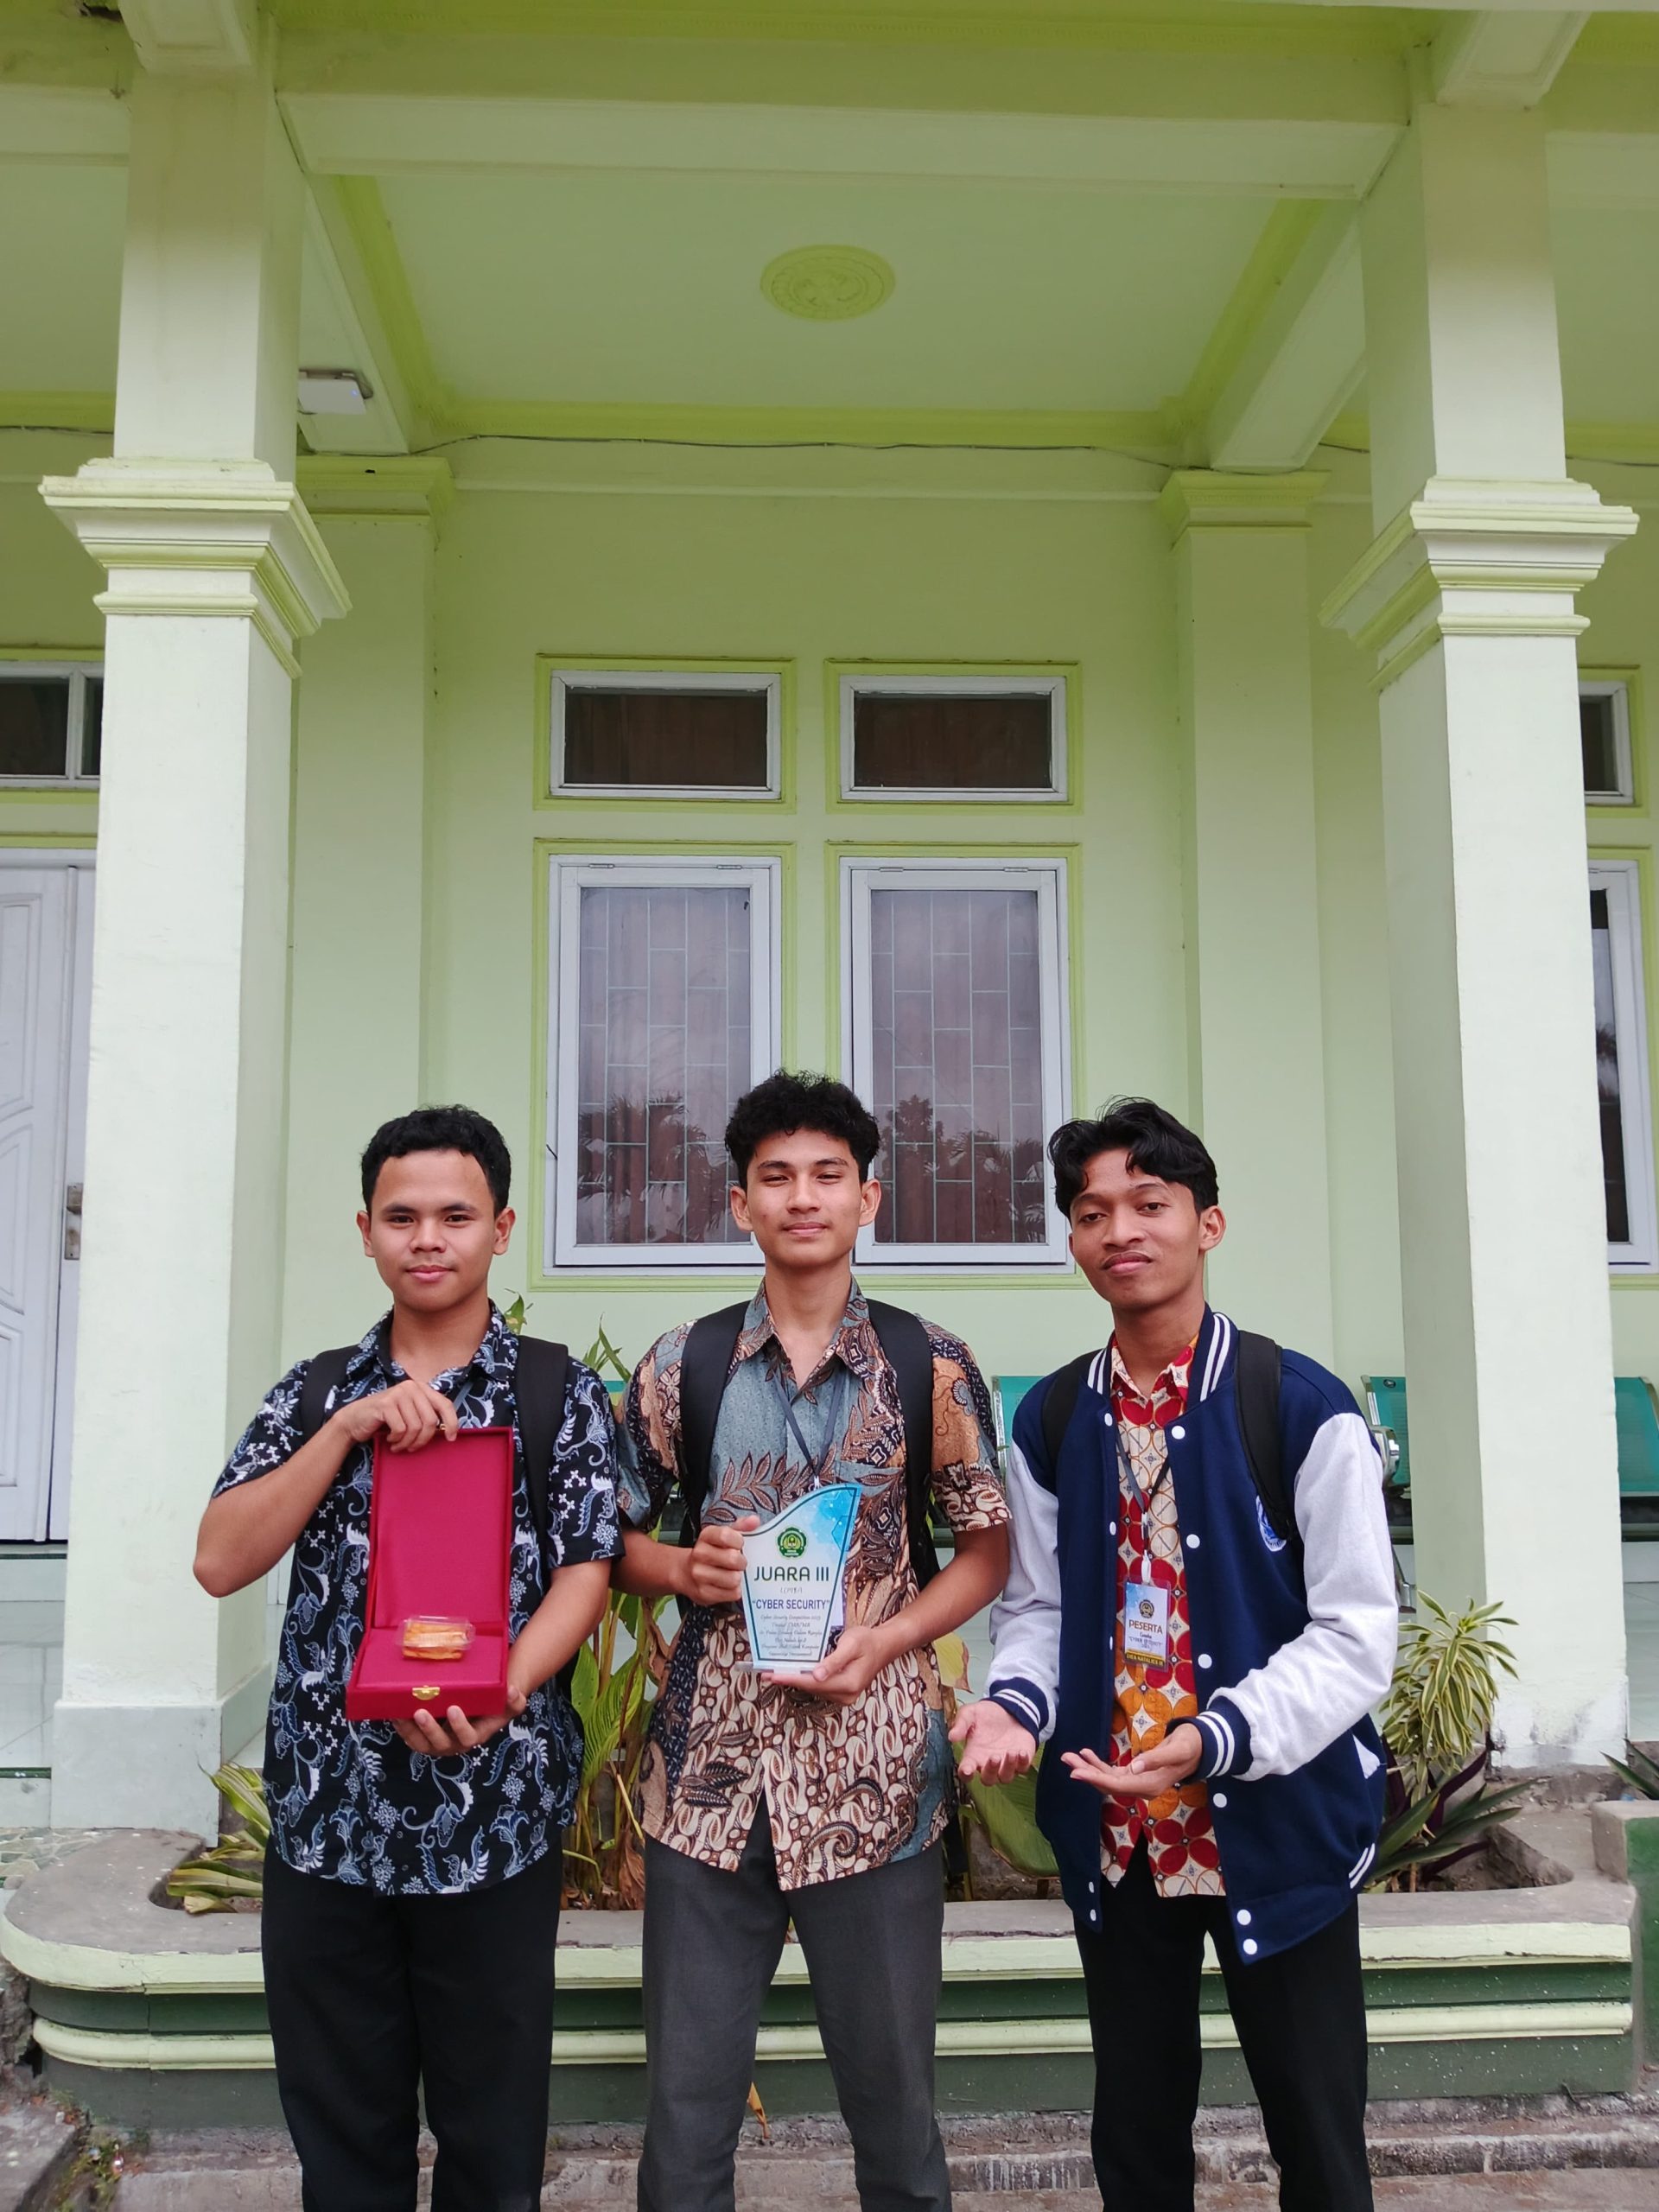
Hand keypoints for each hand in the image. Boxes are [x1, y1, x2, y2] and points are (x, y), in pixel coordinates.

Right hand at [333, 1379, 458, 1454]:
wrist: (354, 1420)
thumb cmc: (384, 1420)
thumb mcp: (409, 1414)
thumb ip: (426, 1415)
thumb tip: (449, 1430)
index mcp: (421, 1388)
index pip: (445, 1404)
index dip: (452, 1422)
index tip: (451, 1439)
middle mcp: (411, 1387)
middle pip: (430, 1420)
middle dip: (423, 1440)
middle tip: (412, 1448)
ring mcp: (398, 1393)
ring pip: (416, 1427)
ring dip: (408, 1442)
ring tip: (399, 1444)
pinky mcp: (386, 1404)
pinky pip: (401, 1430)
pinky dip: (397, 1440)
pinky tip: (389, 1439)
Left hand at [393, 1684, 527, 1758]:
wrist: (483, 1704)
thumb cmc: (497, 1703)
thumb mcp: (511, 1702)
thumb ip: (515, 1700)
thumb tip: (512, 1691)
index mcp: (475, 1735)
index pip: (467, 1737)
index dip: (459, 1726)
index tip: (454, 1708)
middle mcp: (454, 1743)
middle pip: (439, 1744)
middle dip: (429, 1730)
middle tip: (421, 1711)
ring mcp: (437, 1741)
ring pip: (420, 1743)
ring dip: (409, 1730)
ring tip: (400, 1714)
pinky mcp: (424, 1735)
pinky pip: (410, 1736)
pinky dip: (401, 1727)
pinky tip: (393, 1713)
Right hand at [677, 1515, 758, 1606]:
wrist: (686, 1573)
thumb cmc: (712, 1553)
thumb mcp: (723, 1536)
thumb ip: (741, 1527)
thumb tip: (754, 1521)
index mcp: (706, 1536)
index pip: (726, 1535)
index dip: (738, 1541)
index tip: (739, 1545)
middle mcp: (699, 1554)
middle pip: (733, 1559)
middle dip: (741, 1562)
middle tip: (738, 1563)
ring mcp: (700, 1575)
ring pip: (734, 1579)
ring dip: (738, 1578)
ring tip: (732, 1574)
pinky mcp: (704, 1593)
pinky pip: (732, 1594)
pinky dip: (734, 1591)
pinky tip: (727, 1586)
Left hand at [769, 1624, 893, 1704]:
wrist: (882, 1646)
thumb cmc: (867, 1641)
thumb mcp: (851, 1644)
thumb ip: (834, 1660)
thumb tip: (817, 1676)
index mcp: (848, 1683)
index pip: (813, 1682)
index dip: (791, 1679)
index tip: (772, 1676)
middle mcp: (845, 1694)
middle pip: (811, 1687)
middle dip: (789, 1680)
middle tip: (765, 1673)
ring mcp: (844, 1696)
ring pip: (814, 1688)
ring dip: (796, 1680)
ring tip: (774, 1672)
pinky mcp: (841, 1692)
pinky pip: (819, 1687)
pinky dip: (806, 1679)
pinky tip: (794, 1672)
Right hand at [950, 1699, 1036, 1782]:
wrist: (1008, 1709)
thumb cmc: (986, 1714)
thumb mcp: (970, 1714)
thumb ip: (961, 1724)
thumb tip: (952, 1736)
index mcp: (973, 1755)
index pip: (966, 1771)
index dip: (965, 1773)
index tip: (967, 1770)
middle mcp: (988, 1764)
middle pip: (988, 1779)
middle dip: (990, 1771)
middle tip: (994, 1757)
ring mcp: (1005, 1764)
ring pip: (1005, 1777)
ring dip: (1008, 1768)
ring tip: (1010, 1752)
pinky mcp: (1021, 1760)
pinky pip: (1022, 1768)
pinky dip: (1022, 1763)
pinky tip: (1021, 1752)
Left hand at [1062, 1722, 1202, 1799]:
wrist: (1200, 1747)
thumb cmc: (1190, 1745)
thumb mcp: (1177, 1750)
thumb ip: (1156, 1759)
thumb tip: (1133, 1768)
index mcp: (1150, 1785)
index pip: (1116, 1784)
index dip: (1095, 1779)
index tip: (1075, 1773)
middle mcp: (1141, 1788)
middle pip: (1108, 1784)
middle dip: (1085, 1773)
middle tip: (1065, 1759)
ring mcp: (1138, 1782)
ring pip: (1108, 1779)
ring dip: (1088, 1768)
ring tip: (1069, 1757)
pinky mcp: (1137, 1774)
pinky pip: (1114, 1773)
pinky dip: (1099, 1764)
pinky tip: (1087, 1754)